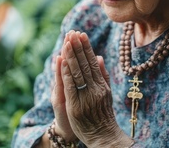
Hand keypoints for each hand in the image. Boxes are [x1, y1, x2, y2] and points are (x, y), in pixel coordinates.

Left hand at [59, 31, 131, 146]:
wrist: (103, 136)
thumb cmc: (103, 114)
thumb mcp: (106, 93)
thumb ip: (103, 75)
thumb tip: (100, 57)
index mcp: (102, 85)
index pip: (93, 62)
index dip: (87, 48)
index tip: (82, 34)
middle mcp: (95, 89)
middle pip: (85, 65)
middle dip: (78, 48)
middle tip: (73, 33)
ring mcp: (86, 97)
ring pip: (77, 73)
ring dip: (71, 57)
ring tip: (67, 42)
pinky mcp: (76, 105)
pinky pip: (70, 86)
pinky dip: (66, 73)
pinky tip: (62, 62)